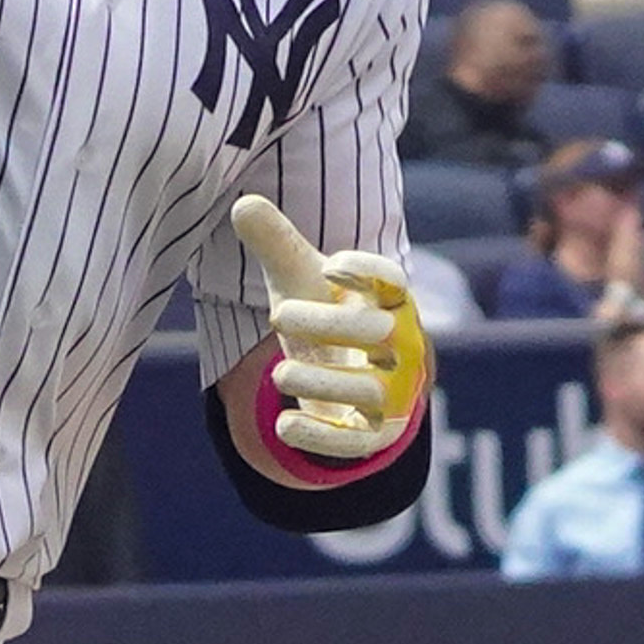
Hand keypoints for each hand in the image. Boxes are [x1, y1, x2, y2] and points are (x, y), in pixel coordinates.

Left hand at [229, 195, 430, 463]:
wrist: (347, 377)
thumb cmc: (326, 315)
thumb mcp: (300, 279)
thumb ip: (277, 243)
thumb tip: (243, 203)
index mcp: (388, 299)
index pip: (389, 280)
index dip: (365, 272)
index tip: (329, 266)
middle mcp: (400, 344)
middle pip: (376, 331)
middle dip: (328, 323)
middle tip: (278, 313)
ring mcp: (392, 392)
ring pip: (367, 389)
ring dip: (321, 380)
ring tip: (279, 373)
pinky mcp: (374, 433)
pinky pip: (355, 440)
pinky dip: (321, 436)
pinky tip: (283, 424)